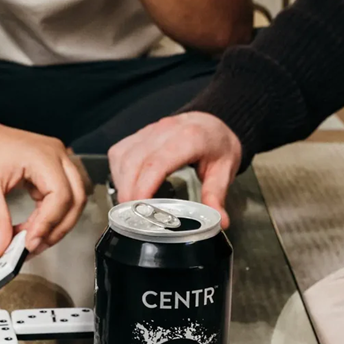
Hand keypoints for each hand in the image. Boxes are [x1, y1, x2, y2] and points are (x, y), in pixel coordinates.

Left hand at [0, 115, 86, 258]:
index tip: (28, 244)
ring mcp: (55, 161)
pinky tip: (32, 227)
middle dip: (57, 229)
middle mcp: (56, 155)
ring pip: (73, 200)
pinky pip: (61, 196)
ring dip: (57, 224)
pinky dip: (50, 216)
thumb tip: (1, 251)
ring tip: (31, 240)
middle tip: (32, 248)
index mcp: (43, 156)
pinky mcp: (49, 169)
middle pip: (75, 199)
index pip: (60, 197)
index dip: (48, 225)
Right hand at [108, 113, 241, 226]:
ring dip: (121, 183)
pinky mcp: (138, 135)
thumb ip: (217, 196)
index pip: (157, 163)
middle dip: (128, 191)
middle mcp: (165, 131)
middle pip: (134, 161)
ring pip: (122, 156)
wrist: (212, 122)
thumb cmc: (217, 143)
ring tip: (129, 205)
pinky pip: (119, 152)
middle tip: (132, 215)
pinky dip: (118, 173)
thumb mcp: (225, 170)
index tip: (140, 207)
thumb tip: (219, 221)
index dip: (144, 186)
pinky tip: (126, 186)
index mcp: (189, 138)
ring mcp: (149, 131)